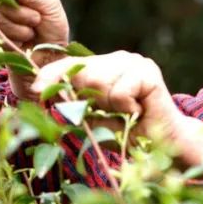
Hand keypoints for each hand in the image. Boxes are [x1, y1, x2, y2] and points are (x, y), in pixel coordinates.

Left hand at [32, 52, 202, 167]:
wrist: (167, 144)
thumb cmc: (129, 133)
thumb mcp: (94, 120)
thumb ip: (74, 106)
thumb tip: (44, 98)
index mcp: (103, 67)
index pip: (70, 65)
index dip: (51, 76)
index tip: (35, 89)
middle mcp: (118, 59)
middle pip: (83, 72)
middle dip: (89, 99)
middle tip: (113, 114)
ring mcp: (134, 62)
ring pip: (99, 82)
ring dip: (109, 106)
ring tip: (128, 113)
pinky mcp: (148, 71)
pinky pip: (119, 92)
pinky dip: (126, 109)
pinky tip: (140, 112)